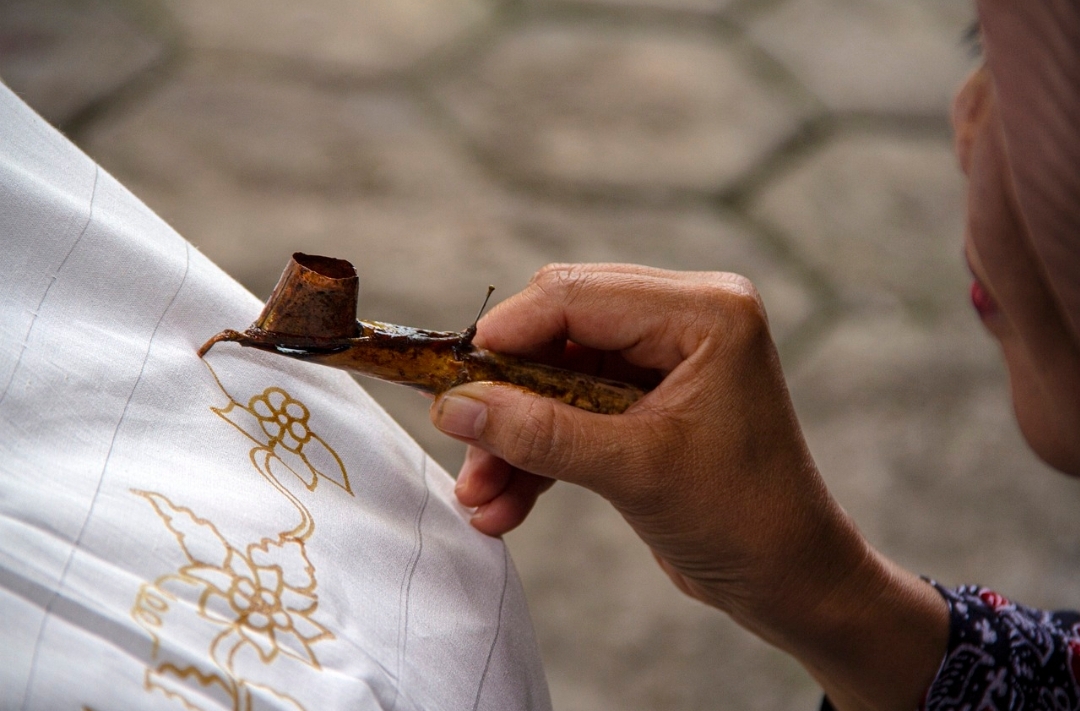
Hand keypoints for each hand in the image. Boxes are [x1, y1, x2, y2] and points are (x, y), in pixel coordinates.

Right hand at [430, 264, 946, 709]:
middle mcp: (684, 320)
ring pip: (555, 378)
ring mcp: (663, 360)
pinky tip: (504, 508)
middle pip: (558, 333)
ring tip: (478, 498)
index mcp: (704, 311)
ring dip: (514, 438)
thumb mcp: (635, 471)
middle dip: (506, 398)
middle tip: (459, 444)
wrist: (791, 582)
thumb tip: (454, 408)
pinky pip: (572, 412)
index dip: (504, 335)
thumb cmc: (743, 520)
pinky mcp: (646, 403)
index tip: (448, 382)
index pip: (576, 296)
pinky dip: (538, 457)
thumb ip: (540, 434)